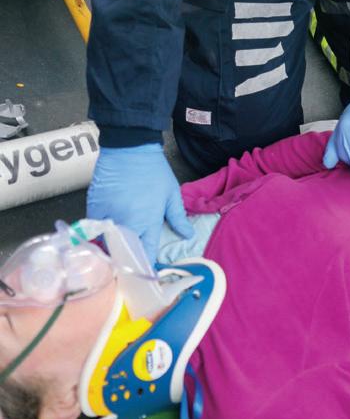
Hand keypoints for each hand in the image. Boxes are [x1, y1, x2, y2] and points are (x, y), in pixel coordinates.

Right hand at [87, 143, 193, 263]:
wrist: (130, 148)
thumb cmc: (155, 171)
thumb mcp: (172, 194)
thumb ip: (178, 218)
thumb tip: (187, 236)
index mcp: (148, 222)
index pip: (146, 253)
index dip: (147, 263)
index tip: (148, 269)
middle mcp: (126, 224)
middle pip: (124, 252)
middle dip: (128, 258)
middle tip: (132, 258)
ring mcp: (108, 217)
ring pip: (106, 242)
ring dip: (112, 246)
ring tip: (117, 246)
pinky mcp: (93, 208)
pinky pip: (95, 227)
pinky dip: (99, 231)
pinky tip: (106, 229)